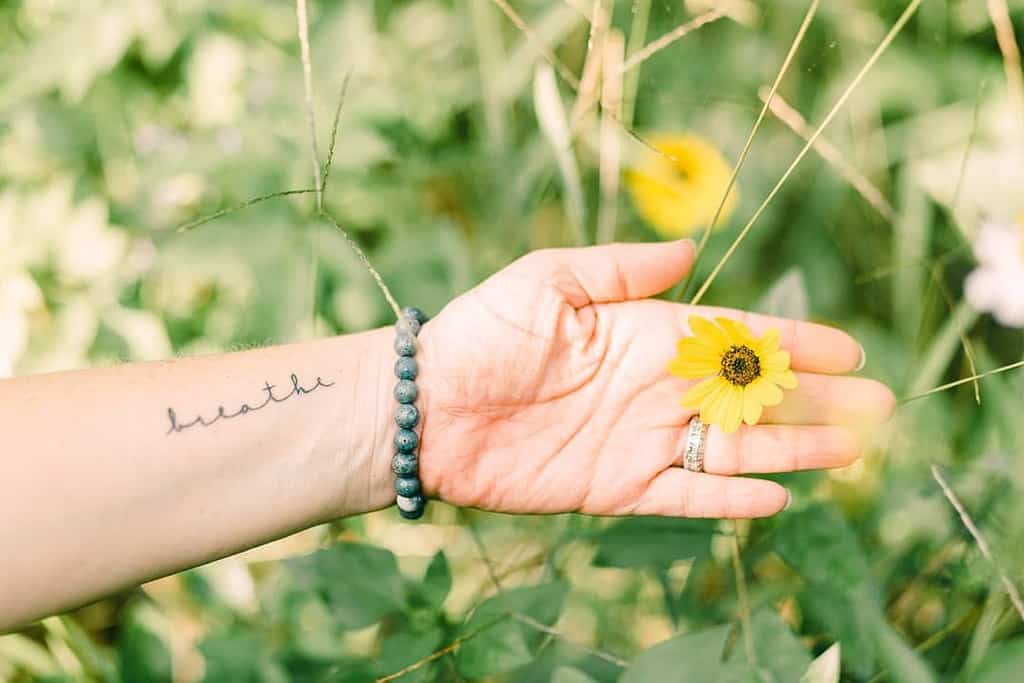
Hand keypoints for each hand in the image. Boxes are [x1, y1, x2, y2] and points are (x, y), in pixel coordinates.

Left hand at [416, 241, 893, 517]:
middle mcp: (652, 389)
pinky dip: (730, 499)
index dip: (794, 342)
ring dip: (790, 449)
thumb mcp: (550, 281)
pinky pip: (687, 496)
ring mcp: (639, 441)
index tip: (848, 349)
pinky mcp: (615, 488)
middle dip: (813, 400)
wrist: (429, 407)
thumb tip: (690, 249)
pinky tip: (777, 497)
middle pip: (750, 396)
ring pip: (732, 447)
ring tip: (849, 451)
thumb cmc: (484, 333)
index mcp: (645, 334)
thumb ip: (621, 268)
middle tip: (877, 407)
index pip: (735, 337)